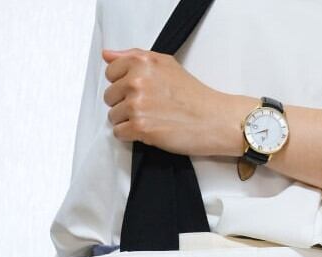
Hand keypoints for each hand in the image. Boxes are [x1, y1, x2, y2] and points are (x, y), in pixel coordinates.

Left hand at [101, 48, 250, 157]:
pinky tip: (147, 132)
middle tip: (147, 109)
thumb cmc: (194, 95)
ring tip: (150, 120)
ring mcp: (137, 105)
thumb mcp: (165, 64)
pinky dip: (130, 136)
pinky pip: (119, 133)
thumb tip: (107, 56)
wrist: (214, 120)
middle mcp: (136, 81)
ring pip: (113, 117)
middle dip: (124, 104)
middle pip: (110, 96)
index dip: (123, 84)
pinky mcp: (140, 128)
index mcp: (141, 62)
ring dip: (127, 121)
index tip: (139, 91)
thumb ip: (133, 57)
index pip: (110, 73)